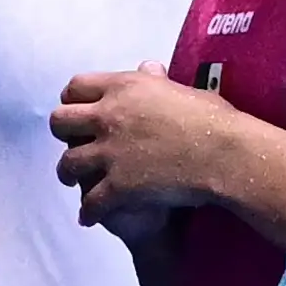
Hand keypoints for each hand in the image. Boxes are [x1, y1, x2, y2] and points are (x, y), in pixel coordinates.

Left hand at [50, 63, 235, 226]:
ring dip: (68, 173)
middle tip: (73, 142)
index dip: (72, 99)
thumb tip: (149, 68)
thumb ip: (157, 82)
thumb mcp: (183, 90)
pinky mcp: (118, 185)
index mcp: (123, 87)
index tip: (77, 108)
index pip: (76, 86)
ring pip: (68, 164)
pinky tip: (89, 216)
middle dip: (64, 133)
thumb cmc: (213, 119)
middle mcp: (109, 116)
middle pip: (61, 122)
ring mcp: (110, 152)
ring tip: (73, 180)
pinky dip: (88, 212)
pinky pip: (90, 202)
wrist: (225, 154)